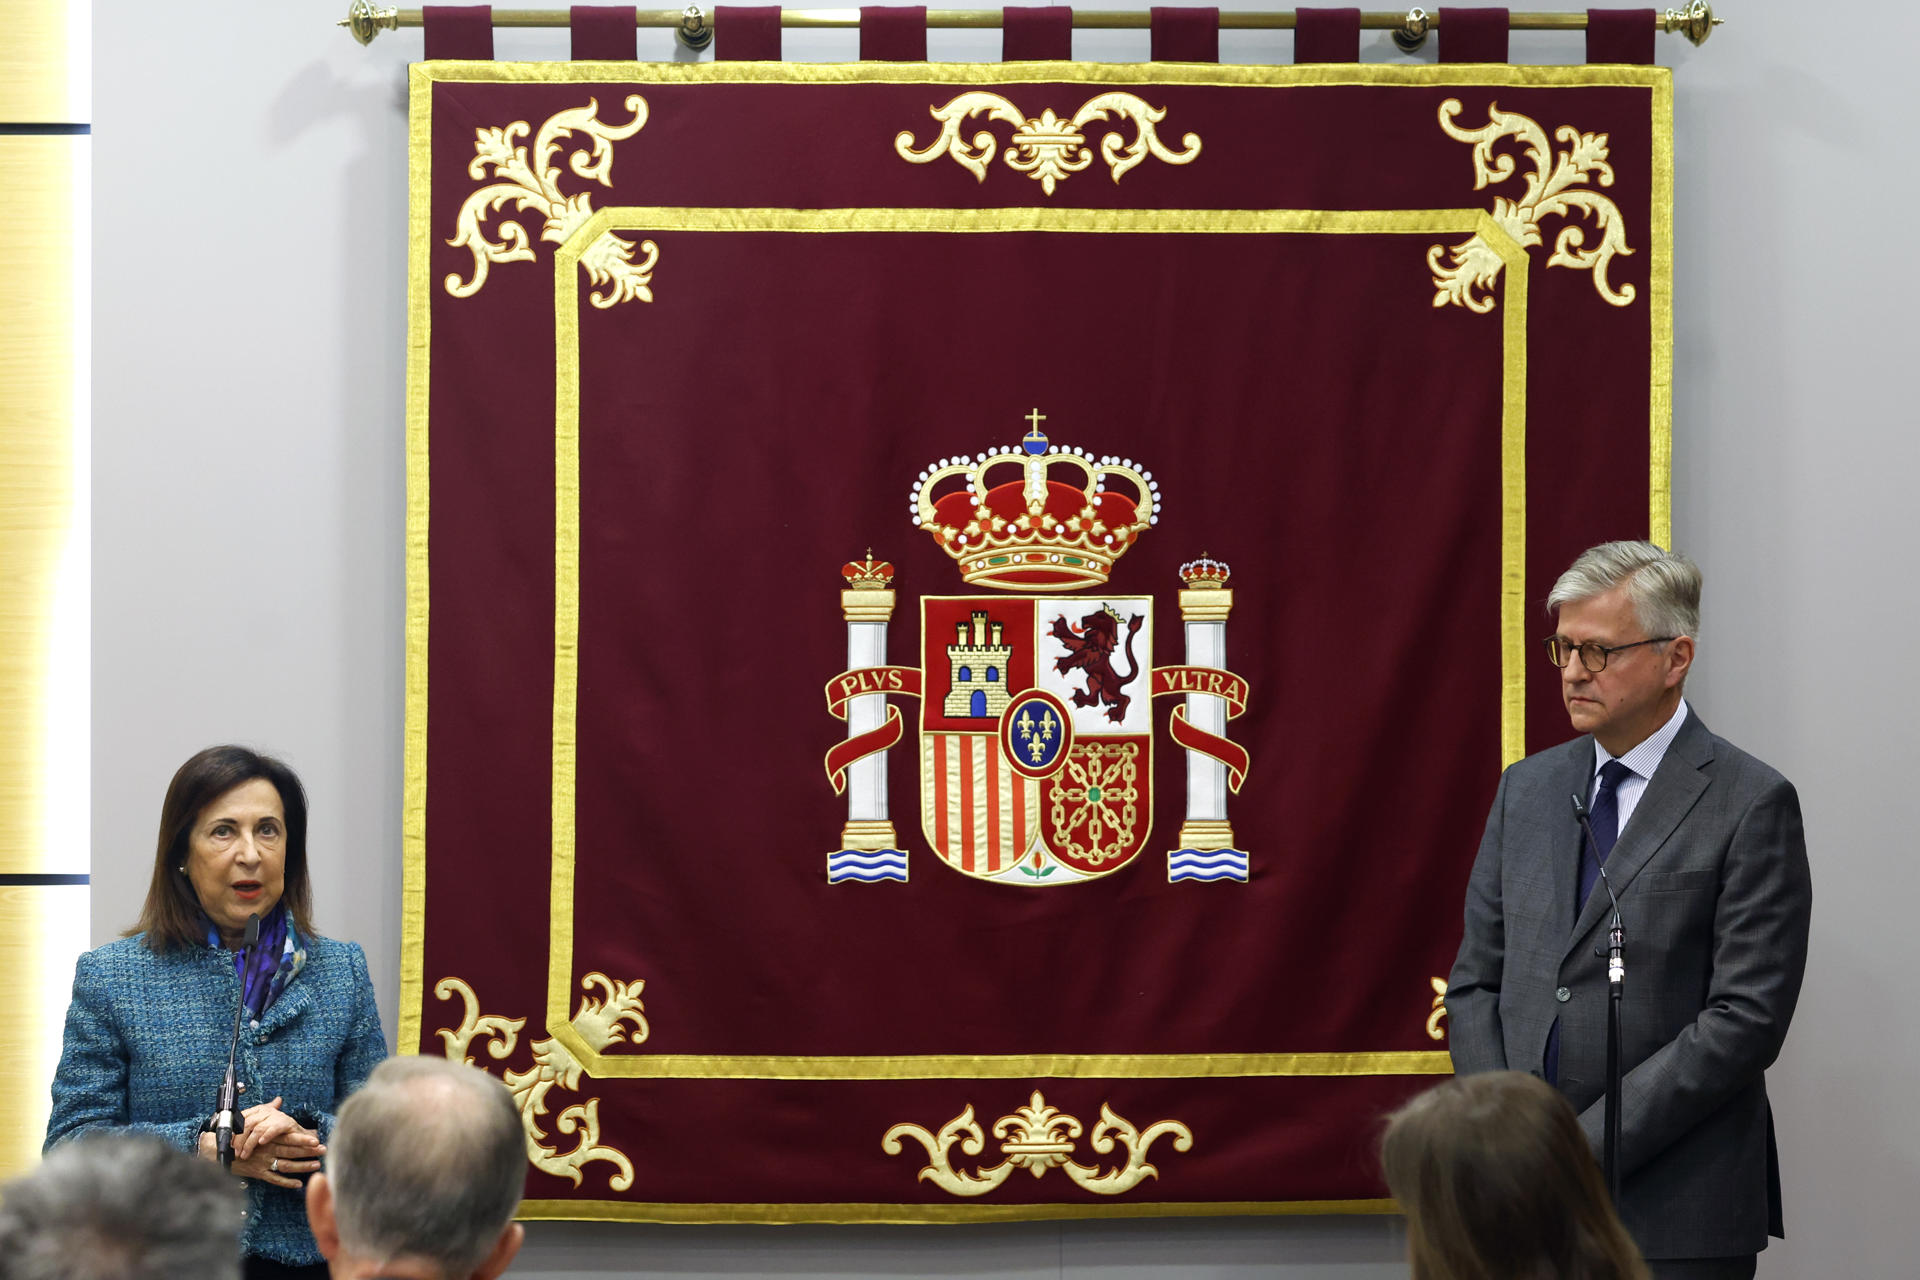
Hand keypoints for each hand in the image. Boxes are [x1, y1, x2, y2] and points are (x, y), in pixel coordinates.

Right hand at [196, 1096, 324, 1188]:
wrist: (219, 1150)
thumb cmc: (237, 1134)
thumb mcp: (253, 1120)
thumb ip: (268, 1110)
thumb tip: (278, 1100)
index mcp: (268, 1137)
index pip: (289, 1137)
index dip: (303, 1138)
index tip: (317, 1138)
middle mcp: (267, 1149)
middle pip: (291, 1150)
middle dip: (308, 1151)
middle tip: (324, 1150)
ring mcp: (263, 1162)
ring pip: (286, 1165)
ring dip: (302, 1166)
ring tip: (316, 1165)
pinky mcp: (258, 1173)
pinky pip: (274, 1179)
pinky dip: (286, 1182)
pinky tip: (299, 1184)